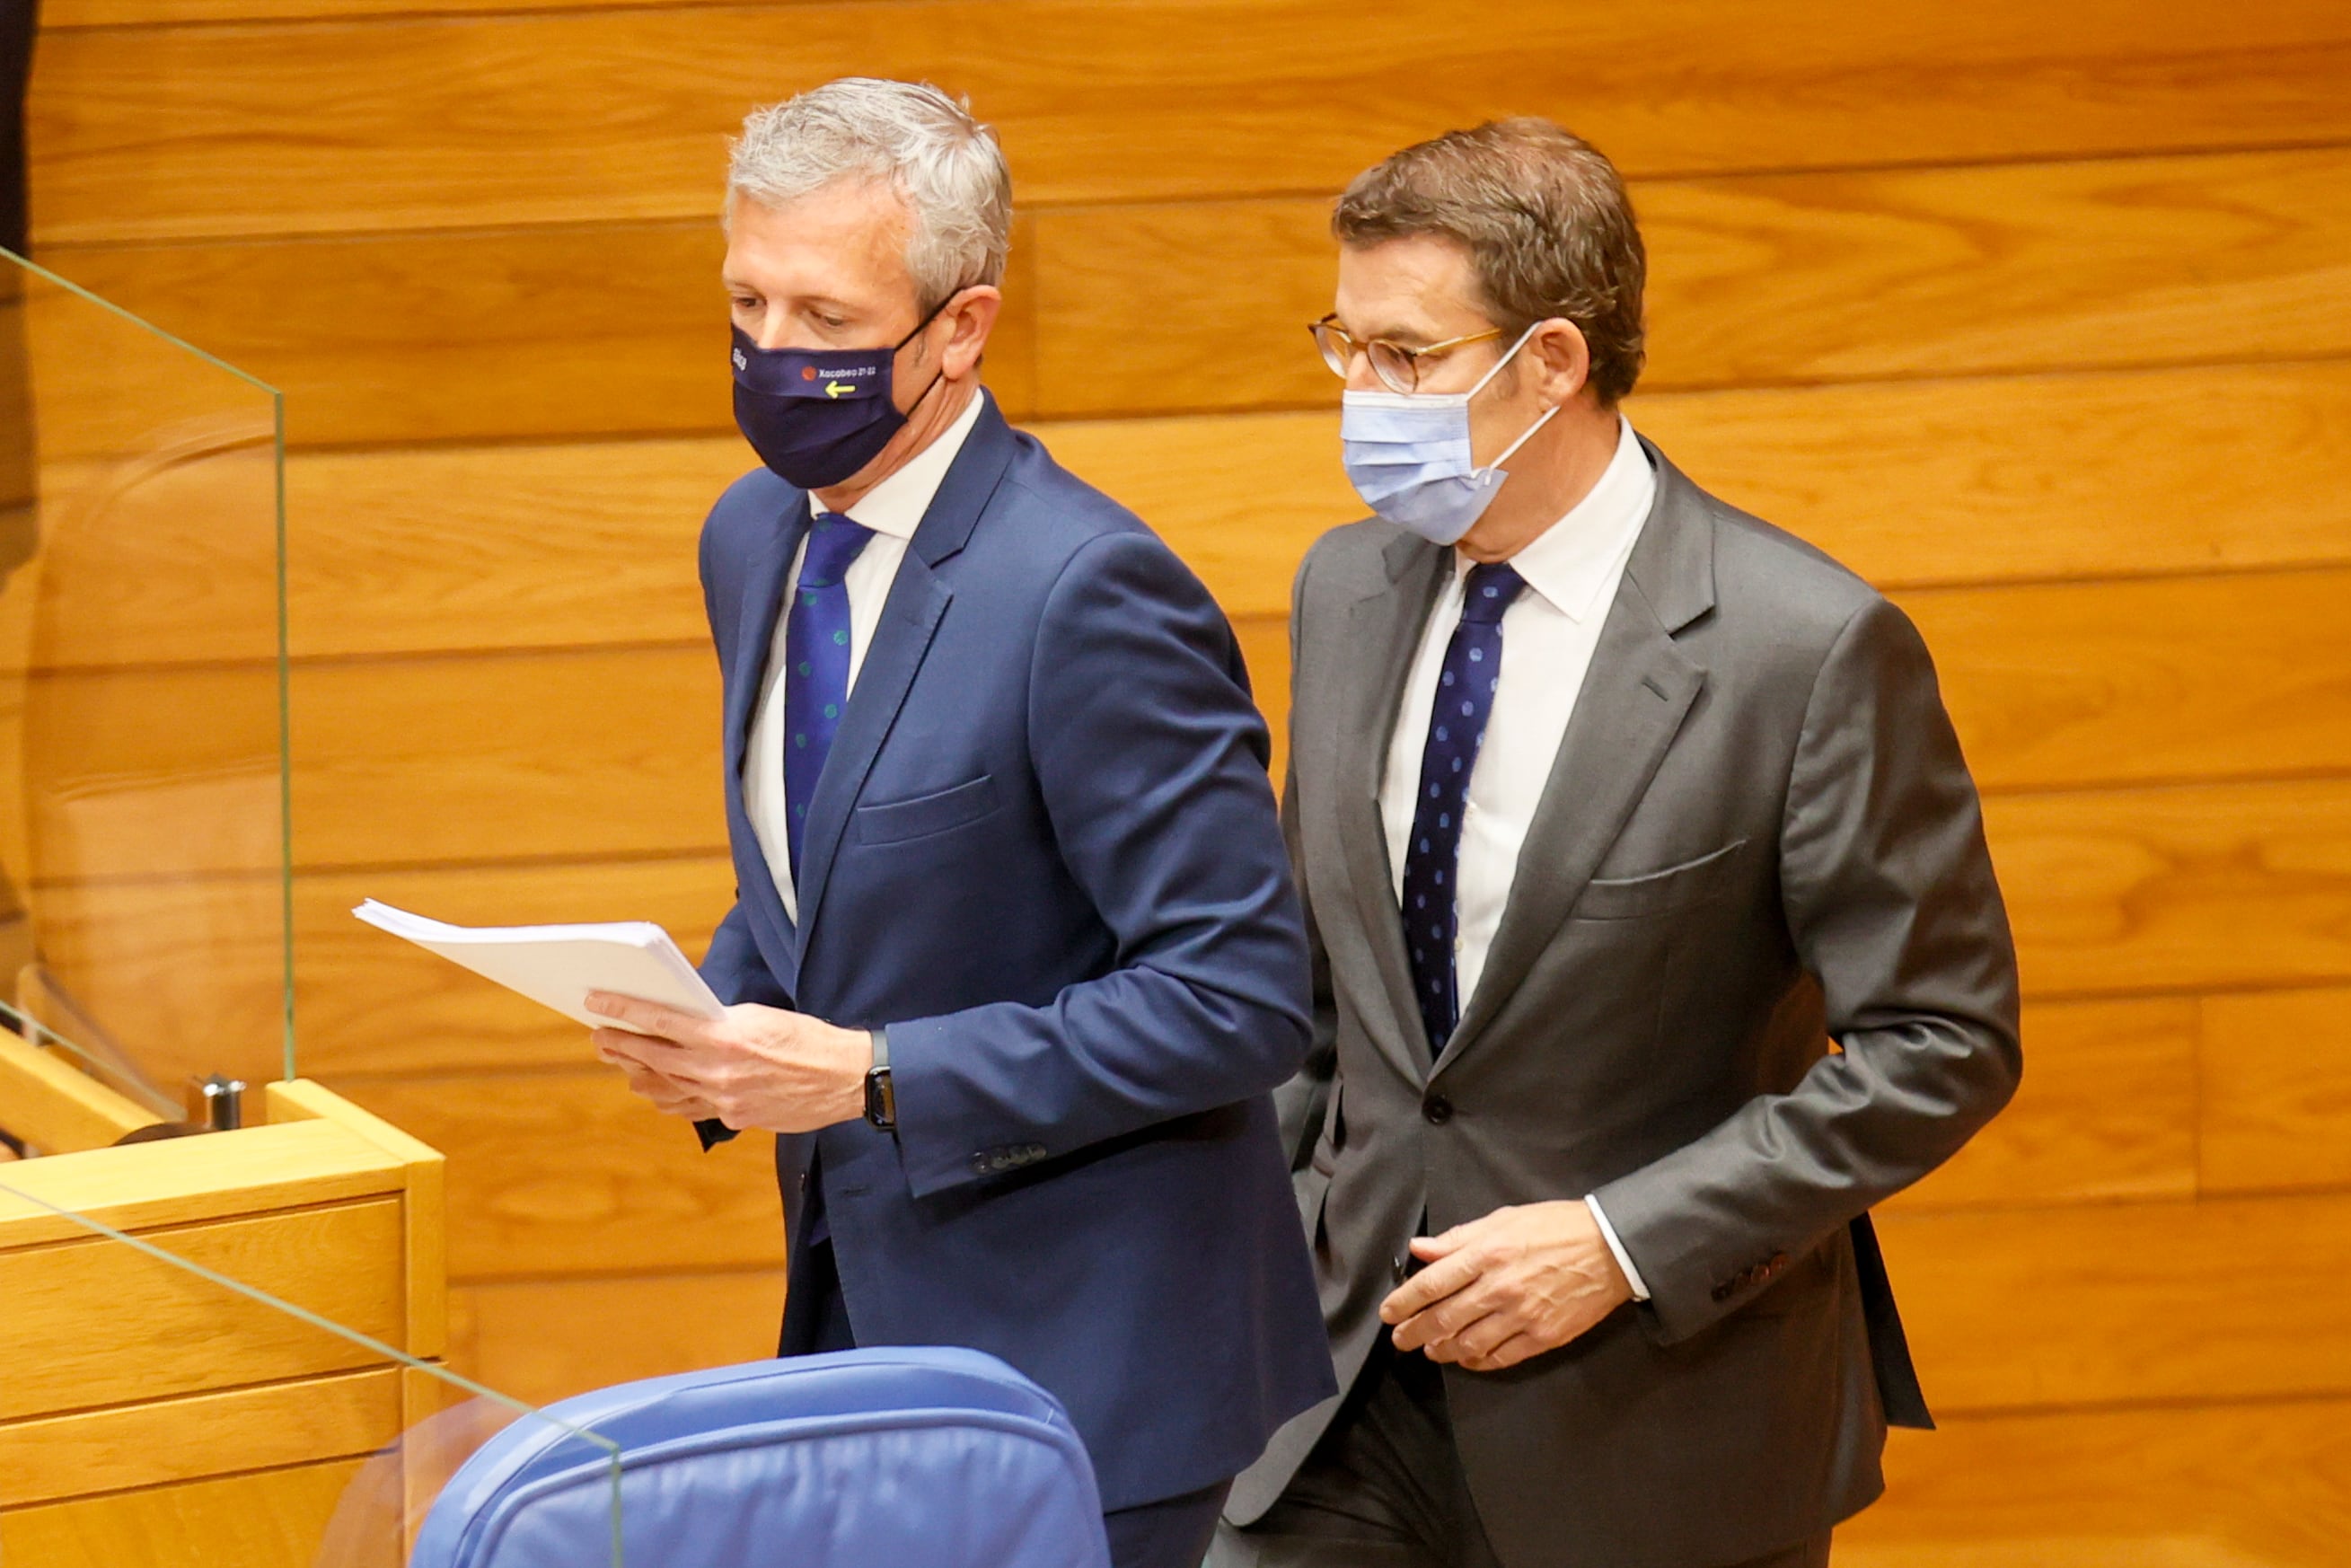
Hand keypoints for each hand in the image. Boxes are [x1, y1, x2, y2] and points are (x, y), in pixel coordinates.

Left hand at [586, 993, 872, 1132]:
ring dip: (639, 1074)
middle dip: (621, 1045)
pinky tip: (657, 1091)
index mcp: (724, 1036)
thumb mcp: (761, 1016)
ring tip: (622, 1061)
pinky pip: (691, 1108)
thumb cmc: (808, 1039)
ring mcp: (724, 1099)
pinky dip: (668, 1098)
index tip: (597, 1003)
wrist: (844, 1078)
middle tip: (599, 1036)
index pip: (660, 1021)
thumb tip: (689, 1024)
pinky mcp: (735, 1117)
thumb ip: (720, 1022)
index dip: (622, 1011)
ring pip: (666, 1088)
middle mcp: (718, 1071)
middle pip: (653, 1058)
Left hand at [1379, 1200, 1632, 1371]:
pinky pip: (1500, 1357)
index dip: (1404, 1302)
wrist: (1611, 1248)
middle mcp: (1499, 1287)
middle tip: (1400, 1340)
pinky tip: (1466, 1358)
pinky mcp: (1543, 1336)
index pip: (1432, 1283)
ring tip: (1431, 1350)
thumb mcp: (1503, 1219)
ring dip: (1442, 1350)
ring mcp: (1522, 1315)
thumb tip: (1419, 1250)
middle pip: (1443, 1318)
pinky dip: (1477, 1361)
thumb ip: (1458, 1238)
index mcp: (1486, 1253)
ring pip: (1468, 1343)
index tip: (1388, 1314)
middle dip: (1415, 1332)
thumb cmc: (1554, 1227)